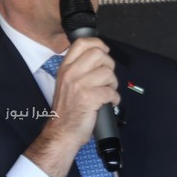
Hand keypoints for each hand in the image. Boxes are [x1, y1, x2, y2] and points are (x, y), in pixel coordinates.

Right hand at [25, 37, 119, 176]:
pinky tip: (109, 103)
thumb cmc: (67, 111)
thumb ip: (79, 69)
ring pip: (107, 72)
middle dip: (109, 65)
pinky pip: (110, 92)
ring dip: (113, 84)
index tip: (105, 51)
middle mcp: (71, 73)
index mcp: (65, 68)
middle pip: (98, 54)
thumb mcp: (66, 83)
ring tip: (108, 92)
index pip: (82, 43)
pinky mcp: (88, 98)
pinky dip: (114, 99)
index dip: (98, 44)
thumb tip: (100, 59)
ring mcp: (79, 85)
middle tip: (107, 78)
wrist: (62, 132)